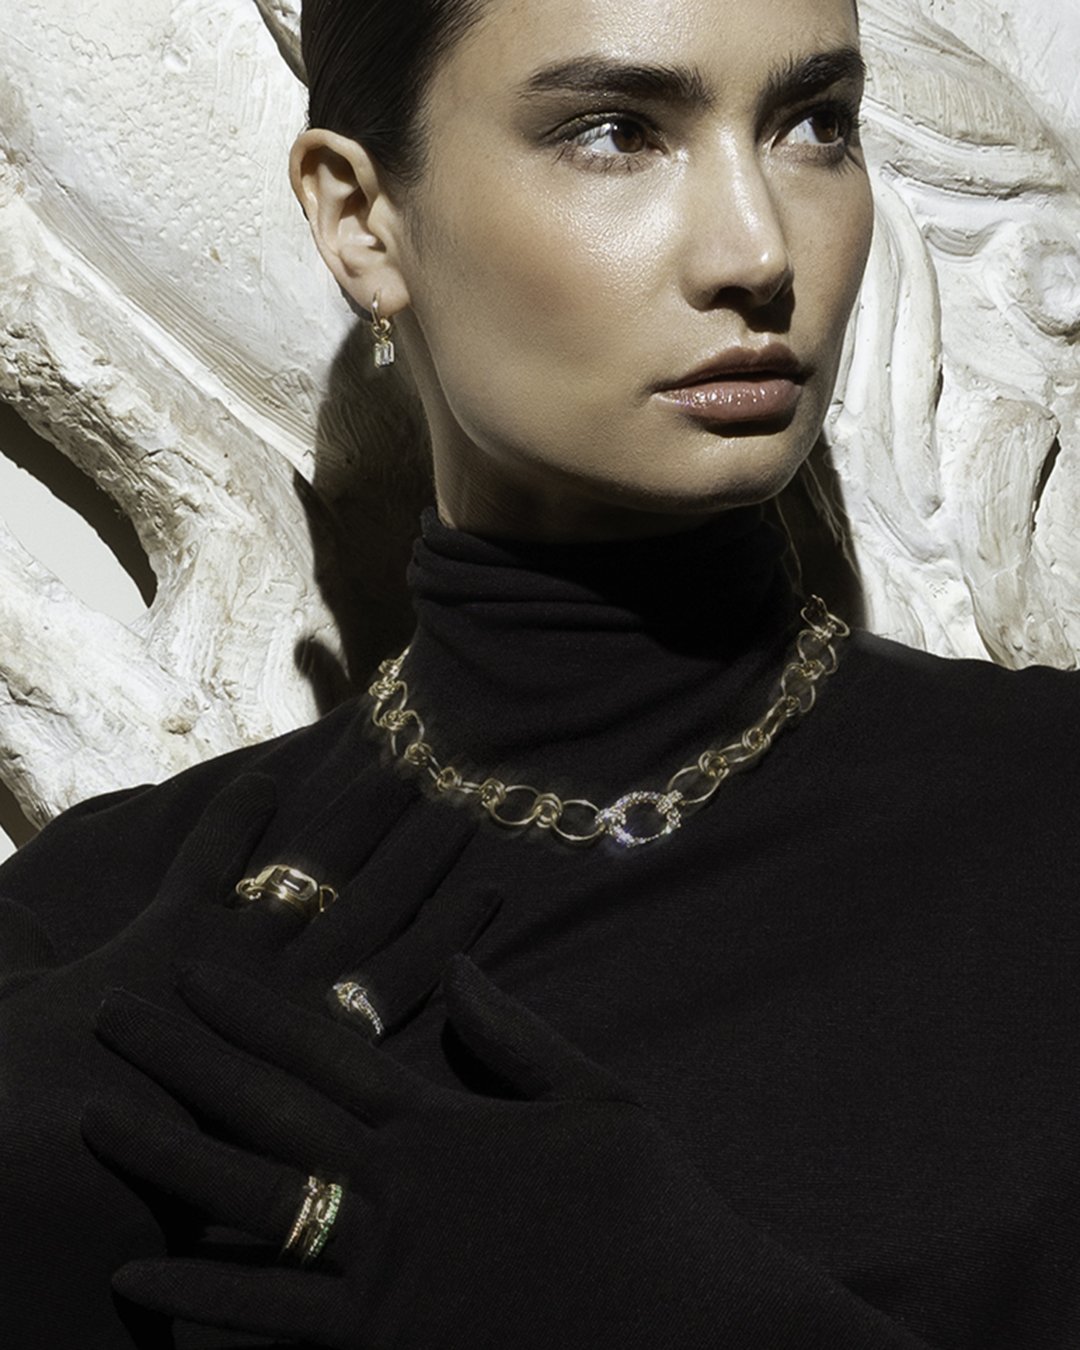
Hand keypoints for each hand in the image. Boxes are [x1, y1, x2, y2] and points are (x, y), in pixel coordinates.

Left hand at [84, 957, 931, 1349]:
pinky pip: (275, 1319)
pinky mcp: (387, 1344)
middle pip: (268, 1112)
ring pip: (251, 1203)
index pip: (328, 1052)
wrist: (692, 1325)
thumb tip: (458, 964)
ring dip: (169, 1156)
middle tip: (116, 1012)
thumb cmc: (652, 1210)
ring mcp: (384, 1269)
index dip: (255, 1009)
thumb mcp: (594, 1097)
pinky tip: (139, 1274)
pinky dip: (201, 1296)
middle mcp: (398, 1187)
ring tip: (100, 1116)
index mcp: (443, 1126)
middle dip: (185, 1059)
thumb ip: (514, 1034)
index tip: (194, 971)